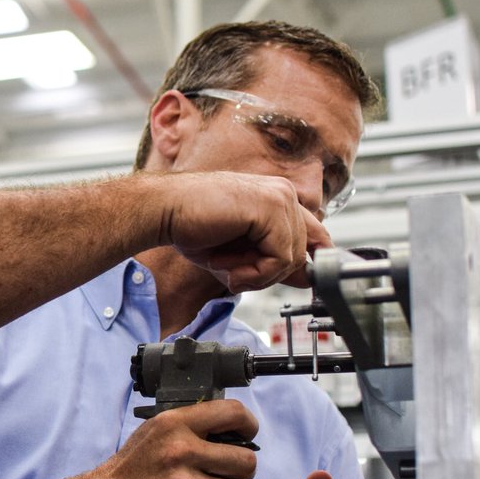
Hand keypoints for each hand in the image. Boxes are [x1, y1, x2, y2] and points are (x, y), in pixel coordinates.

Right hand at [88, 399, 258, 478]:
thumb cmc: (132, 468)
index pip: (233, 413)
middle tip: (227, 475)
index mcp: (174, 426)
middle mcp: (180, 453)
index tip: (247, 435)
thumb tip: (232, 426)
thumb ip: (190, 425)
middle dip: (242, 471)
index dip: (249, 425)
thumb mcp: (154, 431)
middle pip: (246, 462)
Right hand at [163, 171, 331, 291]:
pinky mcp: (271, 208)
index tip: (298, 284)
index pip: (316, 237)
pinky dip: (255, 274)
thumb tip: (310, 279)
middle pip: (302, 254)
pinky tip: (228, 268)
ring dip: (256, 275)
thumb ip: (274, 262)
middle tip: (232, 272)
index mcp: (277, 199)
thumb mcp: (240, 252)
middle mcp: (283, 194)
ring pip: (292, 259)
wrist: (163, 211)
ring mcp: (280, 198)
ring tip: (226, 268)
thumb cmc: (192, 227)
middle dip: (267, 273)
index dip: (309, 264)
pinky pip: (280, 259)